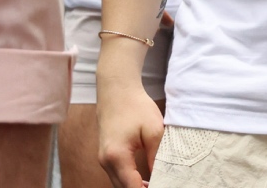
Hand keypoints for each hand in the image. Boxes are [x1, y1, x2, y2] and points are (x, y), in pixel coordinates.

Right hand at [96, 70, 165, 187]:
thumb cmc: (135, 106)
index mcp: (117, 156)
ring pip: (119, 184)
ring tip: (155, 184)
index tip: (163, 187)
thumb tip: (162, 177)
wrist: (116, 89)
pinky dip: (129, 182)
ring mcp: (103, 160)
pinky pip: (117, 176)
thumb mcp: (154, 130)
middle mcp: (105, 161)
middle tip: (162, 185)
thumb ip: (157, 157)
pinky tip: (145, 181)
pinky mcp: (105, 156)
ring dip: (135, 187)